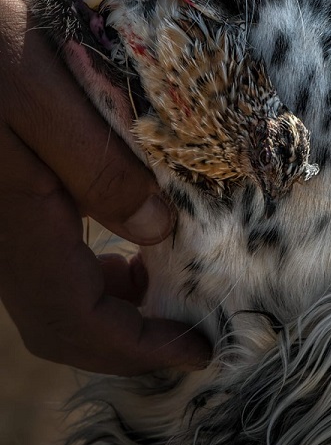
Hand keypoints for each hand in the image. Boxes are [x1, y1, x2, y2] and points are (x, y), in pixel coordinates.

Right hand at [0, 0, 210, 373]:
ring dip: (117, 308)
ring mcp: (3, 226)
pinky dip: (100, 274)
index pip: (75, 321)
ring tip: (171, 287)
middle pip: (64, 324)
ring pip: (58, 296)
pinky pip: (53, 263)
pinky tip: (133, 246)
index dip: (138, 348)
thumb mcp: (45, 95)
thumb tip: (156, 230)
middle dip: (130, 340)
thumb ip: (98, 168)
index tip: (197, 349)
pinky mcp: (10, 205)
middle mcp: (4, 240)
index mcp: (16, 223)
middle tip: (191, 328)